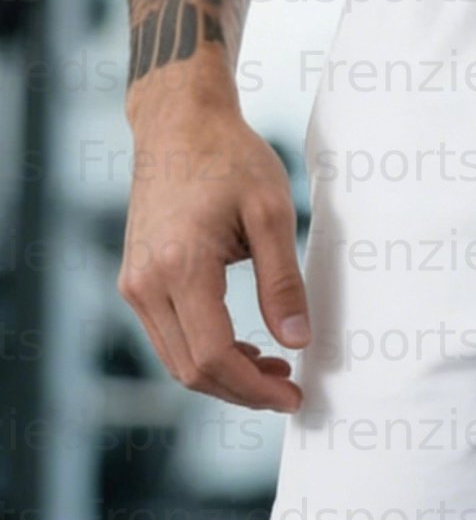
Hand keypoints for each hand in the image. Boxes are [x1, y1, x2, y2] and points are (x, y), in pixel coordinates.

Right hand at [118, 102, 308, 411]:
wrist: (180, 124)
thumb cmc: (230, 159)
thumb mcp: (272, 214)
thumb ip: (283, 282)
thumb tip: (297, 341)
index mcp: (179, 268)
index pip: (213, 356)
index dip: (255, 388)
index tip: (294, 395)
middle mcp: (145, 283)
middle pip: (191, 369)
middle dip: (242, 390)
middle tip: (290, 388)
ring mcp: (133, 283)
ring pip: (176, 359)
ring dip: (225, 375)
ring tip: (274, 369)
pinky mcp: (135, 279)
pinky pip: (169, 336)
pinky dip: (205, 352)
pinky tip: (245, 346)